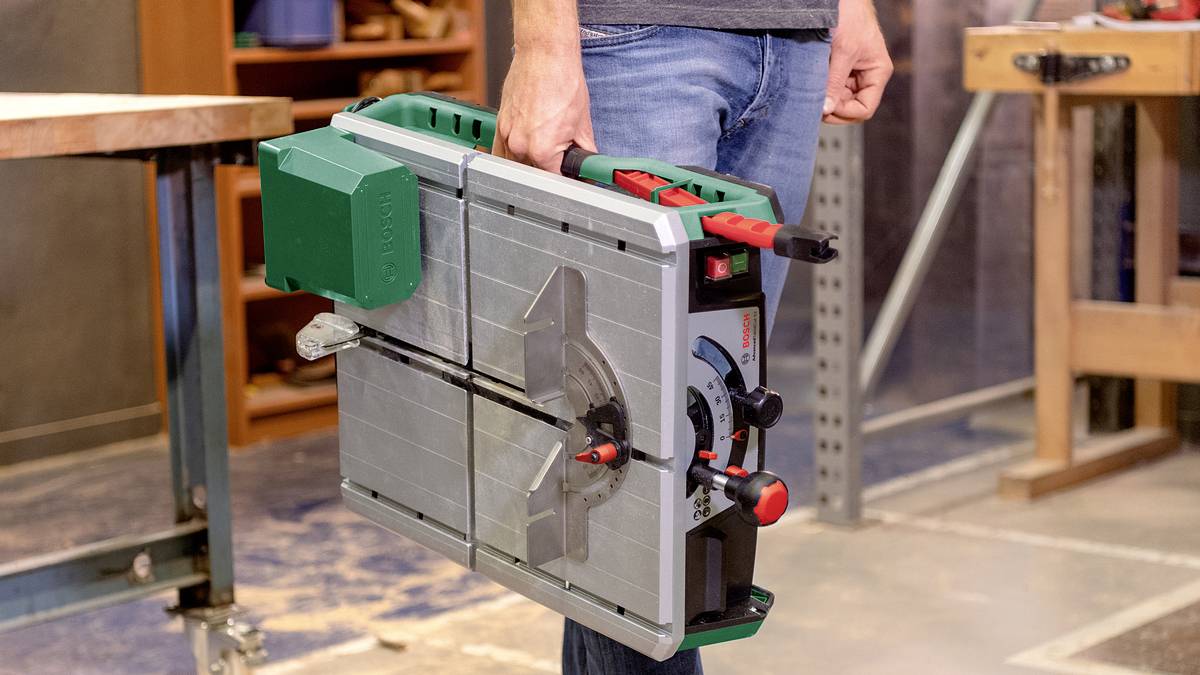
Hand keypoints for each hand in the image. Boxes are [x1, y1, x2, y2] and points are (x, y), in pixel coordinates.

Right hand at [494, 48, 596, 173]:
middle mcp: (520, 145)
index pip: (553, 180)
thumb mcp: (582, 122)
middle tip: (562, 163)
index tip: (571, 178)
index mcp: (541, 150)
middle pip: (533, 174)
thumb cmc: (562, 80)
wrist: (544, 54)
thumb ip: (584, 150)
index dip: (566, 180)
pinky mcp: (500, 123)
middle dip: (548, 171)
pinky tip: (523, 152)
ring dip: (529, 165)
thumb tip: (588, 164)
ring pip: (515, 164)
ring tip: (544, 154)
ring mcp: (506, 134)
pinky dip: (511, 155)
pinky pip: (500, 150)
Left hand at [824, 0, 892, 123]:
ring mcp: (852, 72)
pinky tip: (812, 83)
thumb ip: (835, 82)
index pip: (865, 108)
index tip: (826, 107)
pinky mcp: (839, 66)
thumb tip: (826, 109)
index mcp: (877, 73)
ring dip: (825, 98)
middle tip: (814, 104)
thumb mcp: (843, 51)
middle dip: (833, 108)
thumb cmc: (851, 15)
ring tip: (812, 91)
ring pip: (839, 98)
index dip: (845, 112)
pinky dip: (821, 88)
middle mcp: (867, 75)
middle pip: (851, 107)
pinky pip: (830, 86)